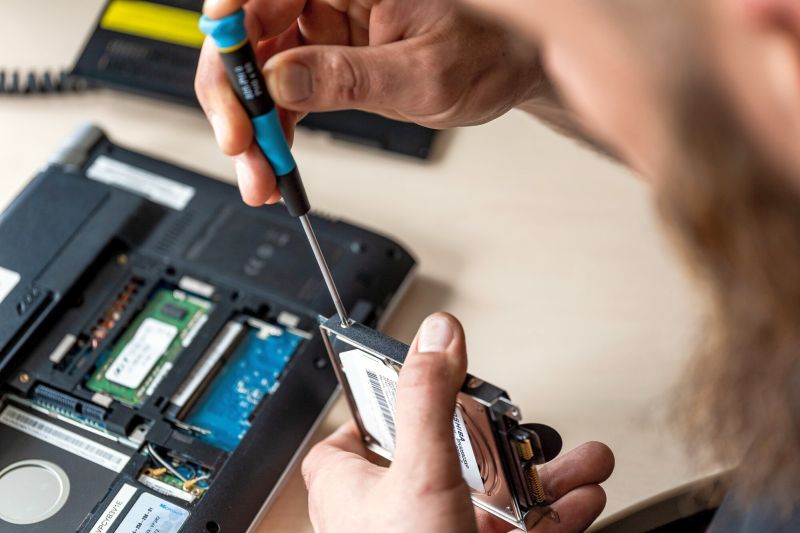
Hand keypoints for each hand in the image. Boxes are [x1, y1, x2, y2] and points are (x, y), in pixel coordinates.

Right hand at [196, 0, 541, 204]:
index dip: (231, 29)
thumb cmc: (487, 50)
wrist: (510, 69)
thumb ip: (350, 78)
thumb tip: (282, 84)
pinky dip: (275, 133)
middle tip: (241, 144)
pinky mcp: (327, 61)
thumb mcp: (423, 73)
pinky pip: (284, 94)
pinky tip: (274, 164)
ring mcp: (324, 29)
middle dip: (237, 95)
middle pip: (249, 35)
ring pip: (260, 72)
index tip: (229, 73)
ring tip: (260, 175)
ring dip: (252, 127)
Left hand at [301, 313, 614, 531]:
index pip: (372, 415)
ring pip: (490, 488)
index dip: (409, 390)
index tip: (445, 369)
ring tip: (580, 458)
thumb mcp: (417, 475)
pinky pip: (513, 527)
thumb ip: (427, 398)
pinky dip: (549, 512)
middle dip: (504, 433)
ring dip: (543, 471)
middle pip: (449, 447)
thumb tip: (436, 334)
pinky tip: (579, 496)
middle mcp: (390, 506)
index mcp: (351, 479)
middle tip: (525, 421)